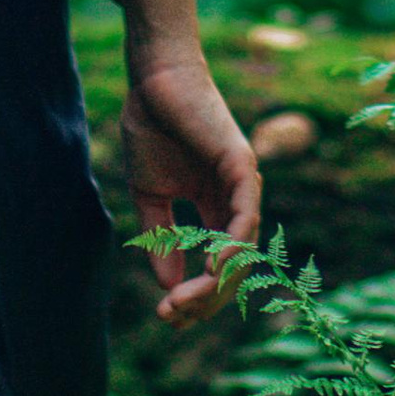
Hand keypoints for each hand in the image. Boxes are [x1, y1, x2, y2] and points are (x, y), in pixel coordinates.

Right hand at [120, 58, 258, 327]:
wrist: (153, 80)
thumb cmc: (152, 126)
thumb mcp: (149, 194)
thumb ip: (161, 238)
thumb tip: (168, 286)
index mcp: (216, 209)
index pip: (217, 266)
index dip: (196, 296)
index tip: (166, 316)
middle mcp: (236, 202)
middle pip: (233, 269)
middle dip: (204, 300)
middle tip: (171, 316)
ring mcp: (243, 186)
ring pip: (242, 252)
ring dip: (216, 283)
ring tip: (185, 301)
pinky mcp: (242, 167)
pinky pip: (245, 218)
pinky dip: (233, 247)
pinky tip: (214, 268)